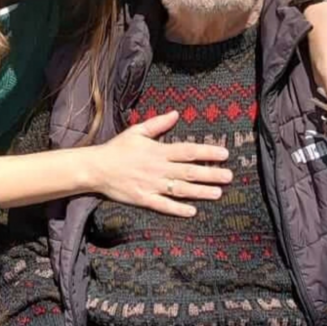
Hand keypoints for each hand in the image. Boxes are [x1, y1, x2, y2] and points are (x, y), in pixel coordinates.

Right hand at [88, 111, 231, 217]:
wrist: (96, 168)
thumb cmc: (117, 148)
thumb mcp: (137, 131)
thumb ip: (158, 124)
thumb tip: (176, 114)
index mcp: (158, 151)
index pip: (188, 151)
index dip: (208, 152)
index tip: (224, 154)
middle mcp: (158, 169)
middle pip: (190, 171)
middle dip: (211, 174)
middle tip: (229, 176)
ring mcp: (152, 185)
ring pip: (181, 189)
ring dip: (200, 192)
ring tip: (218, 193)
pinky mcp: (143, 199)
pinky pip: (164, 206)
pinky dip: (178, 209)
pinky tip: (192, 211)